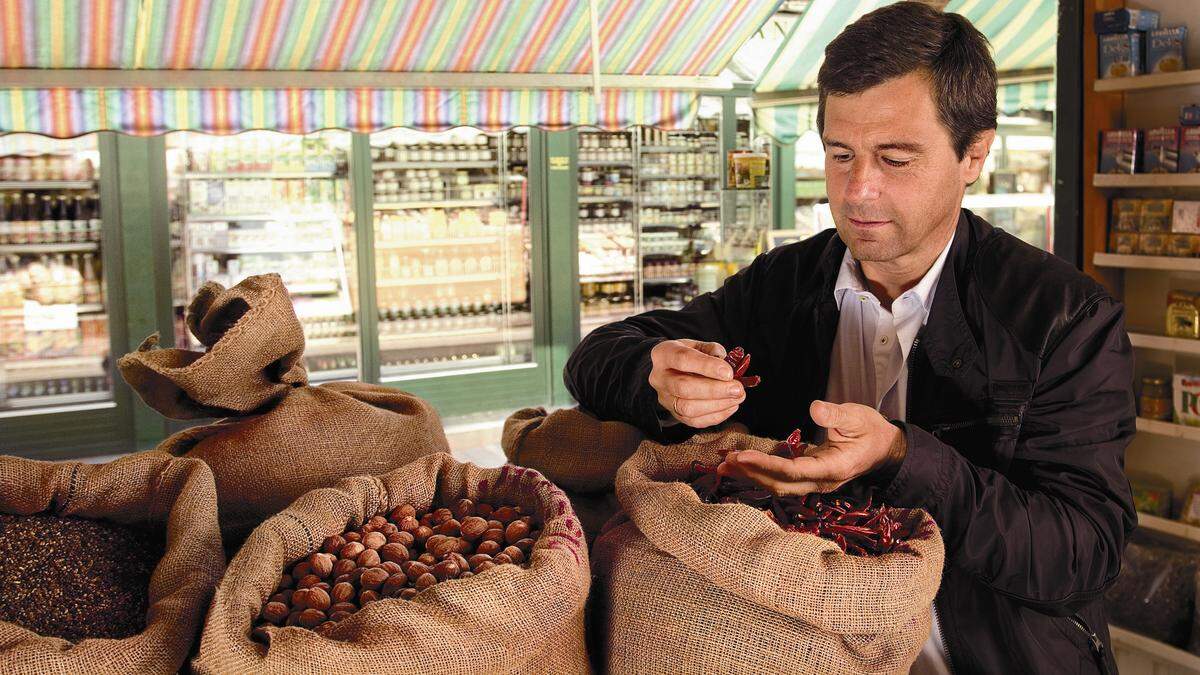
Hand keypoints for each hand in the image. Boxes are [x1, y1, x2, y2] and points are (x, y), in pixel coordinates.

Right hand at [649, 339, 743, 427]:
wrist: (673, 370)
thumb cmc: (689, 355)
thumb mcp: (699, 345)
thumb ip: (713, 352)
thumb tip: (728, 366)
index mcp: (663, 354)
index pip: (683, 359)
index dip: (707, 366)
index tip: (729, 372)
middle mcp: (659, 378)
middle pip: (684, 388)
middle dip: (714, 390)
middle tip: (737, 389)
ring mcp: (665, 398)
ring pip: (688, 408)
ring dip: (717, 405)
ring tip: (737, 397)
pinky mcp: (674, 413)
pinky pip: (694, 421)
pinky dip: (716, 416)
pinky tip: (731, 406)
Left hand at [716, 400, 905, 495]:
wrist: (884, 449)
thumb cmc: (871, 430)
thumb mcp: (857, 417)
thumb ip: (836, 415)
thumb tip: (815, 408)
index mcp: (833, 468)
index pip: (793, 471)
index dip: (767, 465)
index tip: (743, 455)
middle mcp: (821, 481)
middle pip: (780, 483)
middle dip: (751, 473)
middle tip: (726, 459)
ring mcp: (814, 482)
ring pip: (778, 485)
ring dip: (752, 476)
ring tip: (725, 465)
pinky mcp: (809, 478)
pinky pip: (781, 480)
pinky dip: (760, 473)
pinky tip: (742, 465)